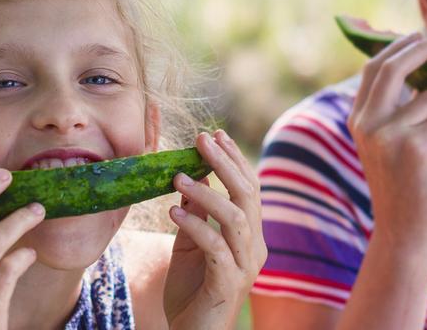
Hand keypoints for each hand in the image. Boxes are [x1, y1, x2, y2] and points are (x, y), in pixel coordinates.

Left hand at [163, 130, 266, 329]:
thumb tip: (192, 178)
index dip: (235, 160)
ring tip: (178, 177)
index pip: (250, 189)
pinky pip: (215, 246)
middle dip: (226, 164)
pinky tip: (171, 211)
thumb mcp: (190, 245)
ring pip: (236, 218)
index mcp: (250, 236)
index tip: (216, 134)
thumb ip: (196, 214)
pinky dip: (194, 225)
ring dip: (207, 193)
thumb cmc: (191, 291)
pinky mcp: (228, 283)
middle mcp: (254, 248)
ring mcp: (244, 266)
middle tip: (202, 139)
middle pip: (248, 196)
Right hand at [348, 32, 426, 242]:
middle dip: (420, 48)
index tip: (418, 36)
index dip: (396, 47)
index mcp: (358, 120)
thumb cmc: (403, 184)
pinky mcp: (416, 147)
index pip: (373, 69)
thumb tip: (416, 71)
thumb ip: (390, 112)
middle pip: (392, 69)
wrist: (404, 228)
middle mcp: (368, 124)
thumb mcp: (386, 144)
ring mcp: (390, 135)